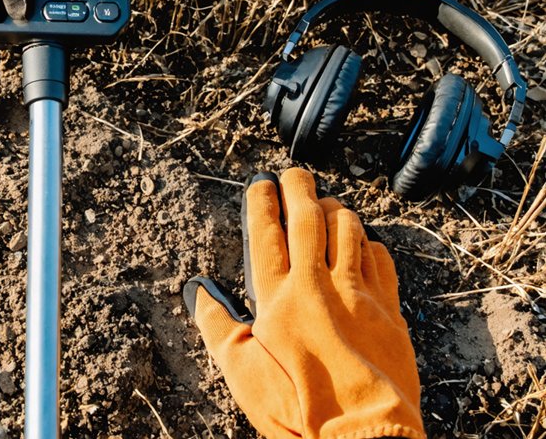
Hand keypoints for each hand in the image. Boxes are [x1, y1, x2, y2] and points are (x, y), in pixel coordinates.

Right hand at [183, 168, 424, 438]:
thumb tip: (197, 291)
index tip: (261, 184)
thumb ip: (216, 324)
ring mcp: (358, 295)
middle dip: (299, 188)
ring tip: (327, 203)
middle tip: (294, 173)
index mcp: (277, 297)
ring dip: (336, 209)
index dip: (263, 202)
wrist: (361, 434)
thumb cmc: (297, 407)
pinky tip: (362, 243)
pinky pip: (381, 259)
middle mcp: (319, 285)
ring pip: (349, 230)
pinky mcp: (389, 310)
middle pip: (309, 219)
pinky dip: (369, 242)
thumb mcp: (240, 371)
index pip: (267, 233)